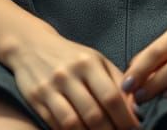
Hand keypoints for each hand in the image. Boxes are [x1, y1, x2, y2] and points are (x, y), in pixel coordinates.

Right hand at [3, 28, 140, 129]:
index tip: (135, 129)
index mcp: (88, 62)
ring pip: (73, 124)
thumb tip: (135, 109)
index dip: (125, 118)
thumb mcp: (95, 60)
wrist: (31, 45)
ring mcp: (50, 88)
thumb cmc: (71, 56)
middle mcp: (69, 74)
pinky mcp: (36, 100)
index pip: (111, 96)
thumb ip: (116, 81)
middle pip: (94, 114)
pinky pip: (56, 125)